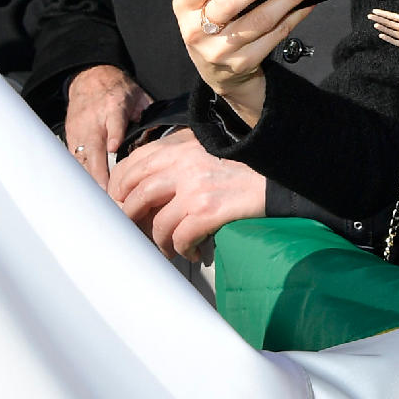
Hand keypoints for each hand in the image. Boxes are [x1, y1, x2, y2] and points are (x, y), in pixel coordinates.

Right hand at [64, 65, 149, 186]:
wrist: (89, 77)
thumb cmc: (117, 89)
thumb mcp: (138, 95)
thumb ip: (148, 114)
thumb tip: (160, 134)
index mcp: (114, 107)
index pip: (114, 122)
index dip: (114, 135)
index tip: (114, 149)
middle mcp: (94, 120)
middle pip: (94, 148)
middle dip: (99, 172)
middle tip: (108, 194)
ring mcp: (80, 130)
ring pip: (82, 158)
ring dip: (89, 179)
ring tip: (99, 200)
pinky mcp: (71, 137)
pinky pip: (75, 160)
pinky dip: (81, 175)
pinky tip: (88, 191)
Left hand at [110, 127, 268, 261]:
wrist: (279, 178)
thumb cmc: (243, 166)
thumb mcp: (206, 150)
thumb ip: (178, 158)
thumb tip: (145, 185)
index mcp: (180, 146)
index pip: (133, 164)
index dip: (119, 187)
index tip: (120, 203)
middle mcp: (184, 164)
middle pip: (137, 193)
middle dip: (131, 217)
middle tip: (136, 231)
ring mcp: (195, 188)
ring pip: (157, 222)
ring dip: (158, 240)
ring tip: (166, 248)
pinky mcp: (209, 211)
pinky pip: (180, 237)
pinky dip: (181, 249)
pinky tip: (191, 251)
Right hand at [171, 0, 319, 125]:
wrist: (218, 73)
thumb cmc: (213, 25)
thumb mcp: (204, 3)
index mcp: (185, 7)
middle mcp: (198, 30)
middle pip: (232, 3)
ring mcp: (221, 50)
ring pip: (260, 20)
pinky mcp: (244, 62)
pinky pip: (275, 35)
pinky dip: (294, 16)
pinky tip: (306, 3)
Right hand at [370, 0, 398, 55]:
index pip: (394, 17)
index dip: (385, 14)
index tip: (376, 10)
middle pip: (390, 23)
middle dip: (380, 19)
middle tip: (369, 15)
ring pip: (391, 32)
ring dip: (383, 28)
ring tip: (374, 23)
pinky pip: (396, 42)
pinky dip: (388, 39)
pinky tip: (381, 34)